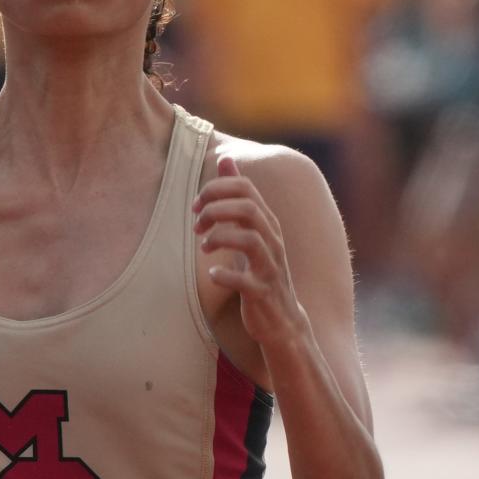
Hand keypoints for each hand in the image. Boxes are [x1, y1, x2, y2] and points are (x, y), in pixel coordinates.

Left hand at [193, 156, 307, 352]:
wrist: (282, 318)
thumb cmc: (260, 269)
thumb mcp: (250, 229)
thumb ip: (238, 197)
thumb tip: (225, 159)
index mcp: (267, 222)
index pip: (245, 188)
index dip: (216, 189)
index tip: (196, 206)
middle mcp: (273, 240)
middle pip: (247, 209)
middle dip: (215, 210)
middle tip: (197, 225)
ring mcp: (270, 266)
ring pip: (249, 239)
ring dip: (219, 238)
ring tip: (204, 246)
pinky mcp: (263, 292)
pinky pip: (245, 280)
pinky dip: (225, 275)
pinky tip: (213, 275)